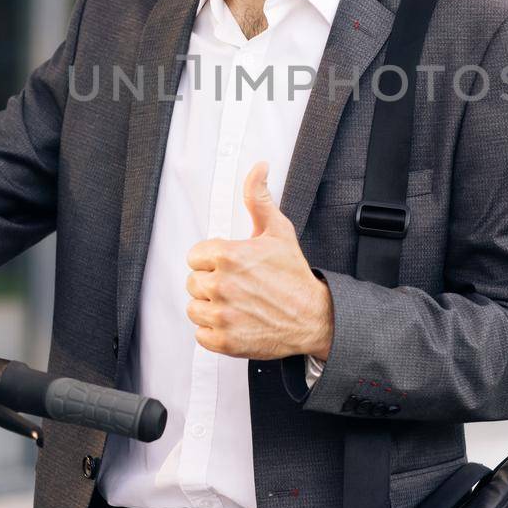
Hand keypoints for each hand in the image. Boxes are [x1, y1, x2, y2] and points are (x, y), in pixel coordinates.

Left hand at [184, 161, 334, 360]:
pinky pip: (200, 334)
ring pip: (194, 308)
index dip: (212, 260)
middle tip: (237, 287)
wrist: (314, 317)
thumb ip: (258, 197)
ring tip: (235, 304)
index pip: (195, 256)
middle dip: (211, 283)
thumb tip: (258, 167)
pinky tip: (235, 321)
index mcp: (229, 255)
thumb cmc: (294, 275)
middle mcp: (222, 284)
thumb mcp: (278, 230)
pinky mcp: (224, 341)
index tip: (231, 267)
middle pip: (193, 281)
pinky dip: (213, 331)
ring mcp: (222, 314)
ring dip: (210, 307)